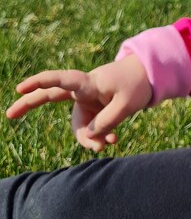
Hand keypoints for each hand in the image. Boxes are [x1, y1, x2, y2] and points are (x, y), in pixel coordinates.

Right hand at [6, 55, 152, 150]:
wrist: (147, 77)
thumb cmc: (137, 84)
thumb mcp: (127, 106)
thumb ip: (106, 123)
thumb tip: (90, 139)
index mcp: (89, 83)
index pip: (62, 80)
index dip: (40, 83)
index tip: (20, 88)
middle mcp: (83, 91)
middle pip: (51, 96)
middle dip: (30, 104)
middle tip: (9, 115)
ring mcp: (86, 101)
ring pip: (78, 126)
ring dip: (90, 138)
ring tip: (112, 142)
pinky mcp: (93, 110)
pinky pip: (88, 128)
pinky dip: (97, 137)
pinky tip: (112, 140)